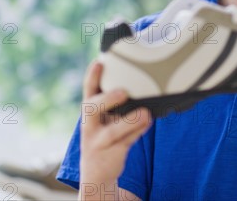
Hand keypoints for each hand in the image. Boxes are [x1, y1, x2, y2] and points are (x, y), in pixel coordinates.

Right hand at [79, 61, 151, 183]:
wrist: (96, 174)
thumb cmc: (105, 137)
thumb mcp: (105, 120)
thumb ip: (116, 105)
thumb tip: (142, 86)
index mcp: (89, 111)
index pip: (88, 90)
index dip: (93, 76)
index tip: (99, 62)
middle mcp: (89, 125)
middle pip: (93, 109)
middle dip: (107, 99)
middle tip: (123, 92)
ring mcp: (98, 142)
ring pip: (112, 131)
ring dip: (130, 121)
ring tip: (145, 113)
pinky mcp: (110, 155)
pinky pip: (125, 142)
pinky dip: (138, 132)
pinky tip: (148, 122)